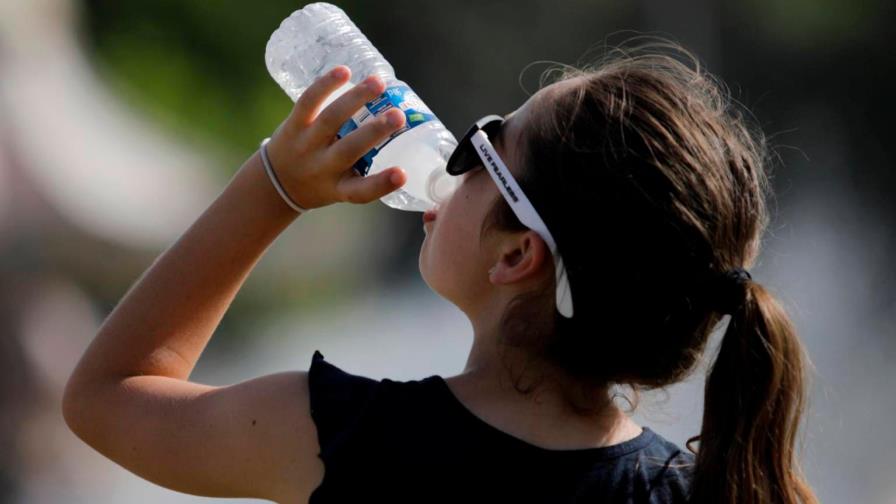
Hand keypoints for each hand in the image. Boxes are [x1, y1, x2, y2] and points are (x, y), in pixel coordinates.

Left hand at [263, 65, 406, 209]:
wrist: (277, 182)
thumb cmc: (324, 182)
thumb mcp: (344, 186)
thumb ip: (371, 170)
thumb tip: (412, 137)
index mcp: (339, 188)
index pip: (361, 192)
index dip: (382, 183)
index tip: (402, 174)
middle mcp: (322, 167)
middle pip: (348, 149)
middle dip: (374, 132)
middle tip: (399, 117)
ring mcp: (306, 144)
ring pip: (330, 119)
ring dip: (355, 99)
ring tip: (378, 84)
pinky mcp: (294, 124)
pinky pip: (308, 102)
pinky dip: (326, 85)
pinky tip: (344, 71)